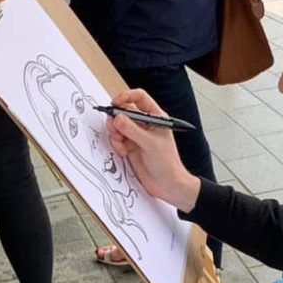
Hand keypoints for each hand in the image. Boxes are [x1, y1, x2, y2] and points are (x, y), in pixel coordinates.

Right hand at [105, 88, 200, 211]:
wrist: (167, 185)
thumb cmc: (168, 164)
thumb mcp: (150, 144)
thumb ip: (132, 130)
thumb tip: (117, 118)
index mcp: (156, 117)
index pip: (139, 97)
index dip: (126, 97)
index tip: (116, 104)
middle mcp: (145, 124)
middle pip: (124, 111)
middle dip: (116, 119)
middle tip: (115, 129)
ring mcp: (136, 135)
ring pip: (117, 125)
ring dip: (114, 133)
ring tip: (120, 145)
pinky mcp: (129, 146)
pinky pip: (116, 139)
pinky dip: (116, 144)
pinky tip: (123, 153)